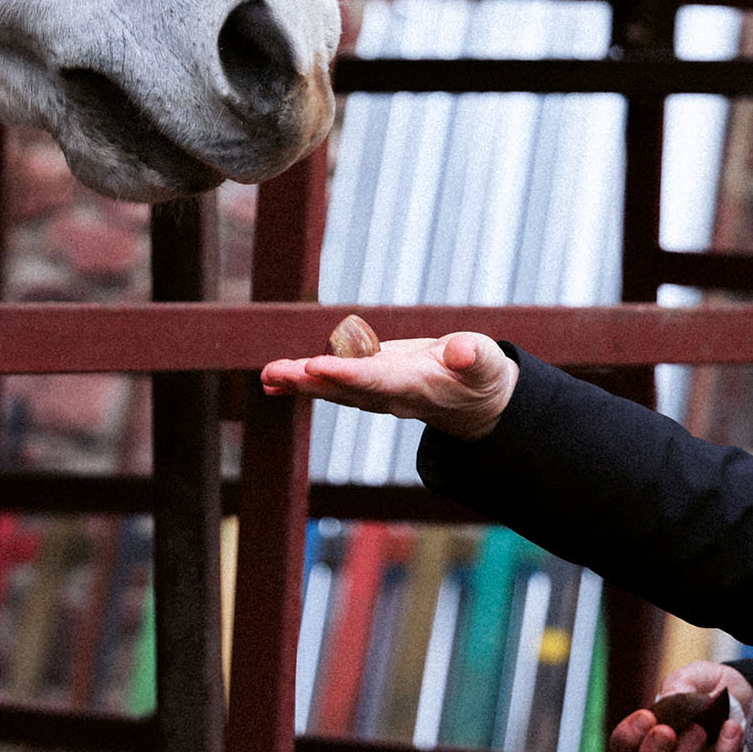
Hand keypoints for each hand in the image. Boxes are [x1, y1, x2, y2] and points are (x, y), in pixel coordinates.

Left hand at [257, 332, 516, 439]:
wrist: (474, 402)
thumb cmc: (481, 375)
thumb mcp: (486, 363)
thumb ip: (473, 357)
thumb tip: (461, 349)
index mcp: (416, 387)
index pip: (376, 381)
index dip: (347, 375)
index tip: (316, 366)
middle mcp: (389, 395)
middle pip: (343, 389)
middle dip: (308, 381)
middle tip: (274, 373)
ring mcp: (375, 392)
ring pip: (331, 388)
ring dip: (297, 382)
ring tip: (267, 375)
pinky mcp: (367, 384)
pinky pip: (330, 385)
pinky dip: (300, 382)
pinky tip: (271, 380)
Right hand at [608, 662, 752, 751]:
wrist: (750, 702)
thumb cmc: (712, 692)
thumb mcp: (697, 676)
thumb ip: (680, 684)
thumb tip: (667, 701)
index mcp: (646, 740)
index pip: (622, 750)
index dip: (628, 737)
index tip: (647, 716)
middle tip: (666, 731)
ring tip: (699, 730)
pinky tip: (731, 731)